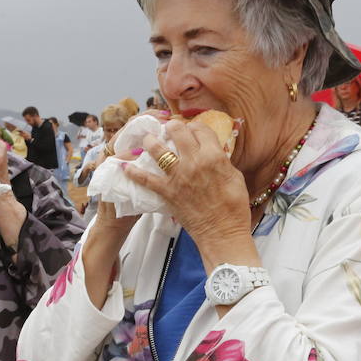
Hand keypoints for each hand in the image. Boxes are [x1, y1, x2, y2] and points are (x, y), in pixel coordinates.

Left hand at [128, 118, 251, 245]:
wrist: (223, 233)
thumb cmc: (234, 208)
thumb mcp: (235, 177)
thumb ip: (221, 161)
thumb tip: (213, 152)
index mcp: (214, 156)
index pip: (201, 129)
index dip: (195, 126)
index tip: (192, 129)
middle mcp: (194, 162)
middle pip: (177, 132)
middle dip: (172, 126)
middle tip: (169, 128)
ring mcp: (178, 176)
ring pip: (157, 149)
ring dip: (150, 141)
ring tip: (148, 140)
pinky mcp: (167, 192)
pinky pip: (146, 179)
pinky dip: (134, 172)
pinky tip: (125, 167)